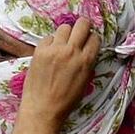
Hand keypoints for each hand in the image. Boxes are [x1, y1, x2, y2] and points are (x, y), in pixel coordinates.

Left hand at [17, 17, 100, 133]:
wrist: (42, 109)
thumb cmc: (65, 101)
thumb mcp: (85, 81)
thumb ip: (87, 63)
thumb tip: (87, 50)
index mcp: (86, 60)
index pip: (95, 37)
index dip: (91, 40)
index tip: (86, 44)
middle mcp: (72, 51)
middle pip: (82, 23)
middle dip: (82, 27)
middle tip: (77, 35)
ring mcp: (55, 50)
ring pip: (64, 27)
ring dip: (65, 34)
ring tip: (61, 45)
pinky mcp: (39, 51)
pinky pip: (47, 38)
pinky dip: (49, 43)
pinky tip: (48, 53)